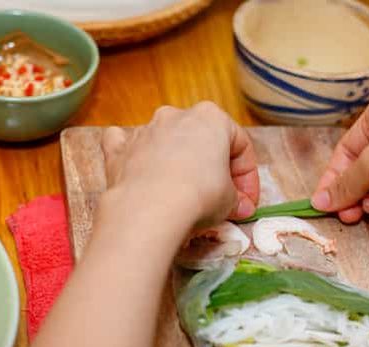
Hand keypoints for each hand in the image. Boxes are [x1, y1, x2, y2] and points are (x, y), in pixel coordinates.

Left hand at [102, 102, 258, 227]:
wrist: (150, 209)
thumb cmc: (200, 196)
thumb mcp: (231, 200)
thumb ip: (236, 198)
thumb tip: (238, 207)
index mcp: (212, 118)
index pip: (240, 146)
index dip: (248, 178)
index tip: (247, 202)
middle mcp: (176, 116)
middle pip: (203, 142)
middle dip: (214, 170)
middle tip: (223, 201)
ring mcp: (145, 130)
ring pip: (167, 141)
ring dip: (179, 165)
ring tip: (186, 198)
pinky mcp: (120, 150)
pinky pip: (127, 145)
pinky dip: (134, 155)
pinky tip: (139, 170)